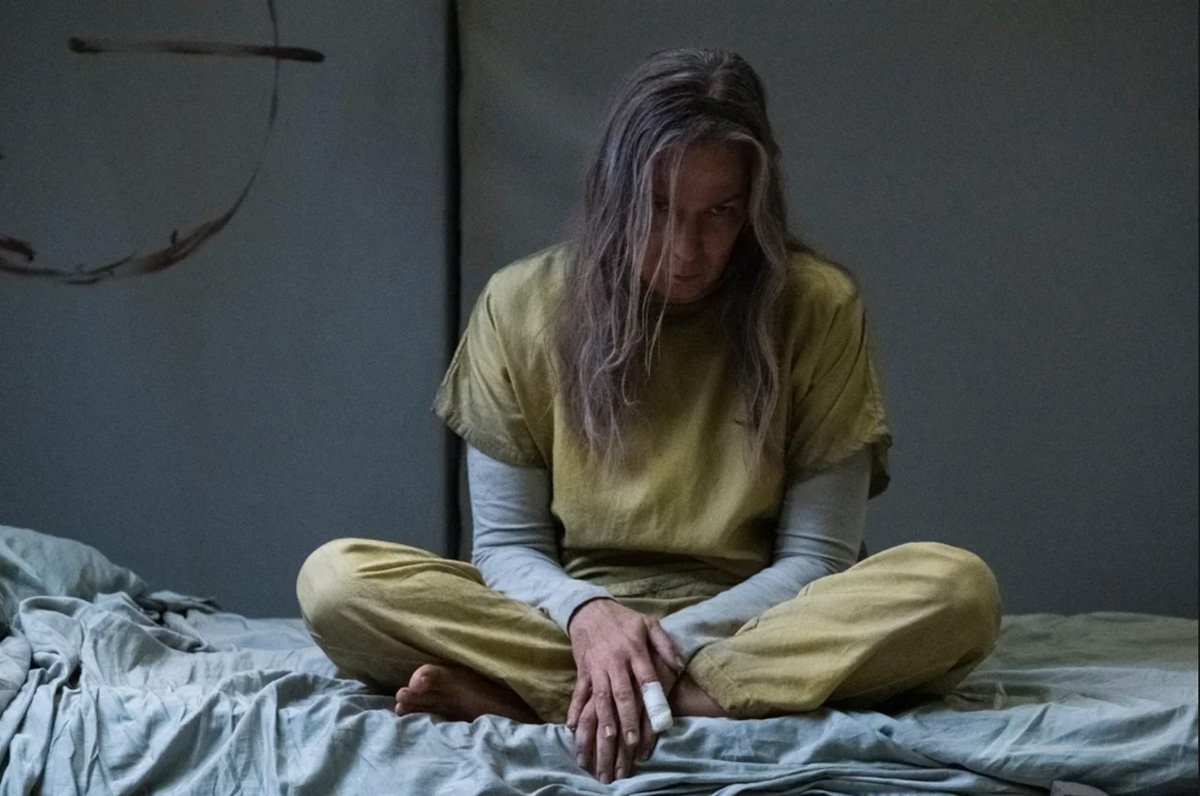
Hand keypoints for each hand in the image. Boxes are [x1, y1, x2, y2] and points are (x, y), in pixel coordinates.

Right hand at [566, 599, 682, 782]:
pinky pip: (579, 691)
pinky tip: (573, 725)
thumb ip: (666, 644)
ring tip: (608, 738)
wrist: (589, 608)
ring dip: (603, 718)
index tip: (659, 720)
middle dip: (626, 717)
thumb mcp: (649, 623)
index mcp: (634, 650)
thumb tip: (680, 665)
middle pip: (621, 693)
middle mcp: (615, 661)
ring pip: (600, 696)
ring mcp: (597, 666)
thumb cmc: (623, 619)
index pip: (646, 678)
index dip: (652, 699)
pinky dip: (575, 708)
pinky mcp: (583, 669)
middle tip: (631, 741)